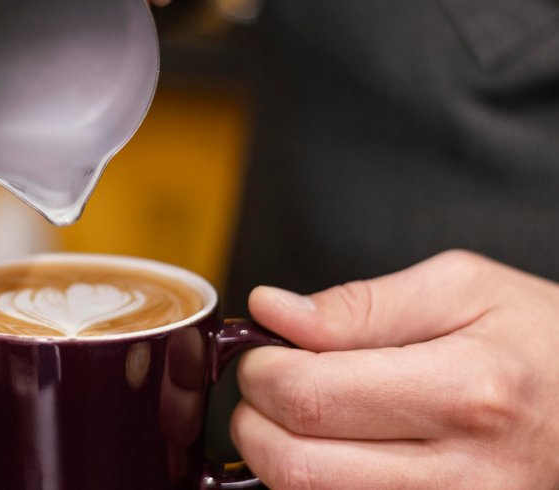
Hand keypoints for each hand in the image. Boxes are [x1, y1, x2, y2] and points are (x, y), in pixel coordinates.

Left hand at [232, 250, 558, 488]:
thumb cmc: (544, 344)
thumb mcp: (464, 291)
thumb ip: (359, 305)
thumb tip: (271, 312)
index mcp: (468, 393)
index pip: (308, 398)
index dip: (260, 373)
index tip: (262, 353)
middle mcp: (467, 476)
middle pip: (295, 468)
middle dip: (254, 421)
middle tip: (269, 388)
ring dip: (279, 460)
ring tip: (305, 419)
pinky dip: (316, 486)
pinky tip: (333, 454)